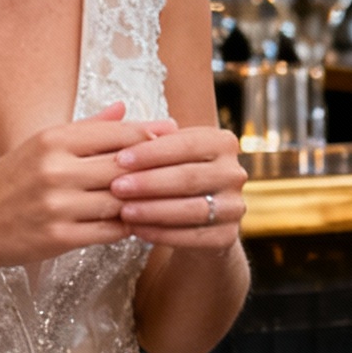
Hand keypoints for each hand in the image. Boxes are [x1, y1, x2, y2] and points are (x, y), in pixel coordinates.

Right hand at [0, 102, 158, 270]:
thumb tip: (125, 108)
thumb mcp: (40, 145)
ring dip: (146, 200)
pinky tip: (140, 221)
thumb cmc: (9, 181)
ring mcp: (58, 206)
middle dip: (157, 168)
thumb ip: (87, 128)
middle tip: (181, 169)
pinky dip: (130, 226)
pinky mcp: (60, 238)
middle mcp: (56, 170)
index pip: (118, 133)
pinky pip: (111, 231)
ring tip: (166, 197)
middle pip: (127, 166)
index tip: (174, 137)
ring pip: (123, 199)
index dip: (151, 136)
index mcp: (53, 140)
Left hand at [110, 121, 246, 249]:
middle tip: (116, 187)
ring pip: (192, 209)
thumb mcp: (167, 153)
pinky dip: (163, 234)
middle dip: (149, 183)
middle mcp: (235, 172)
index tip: (119, 159)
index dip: (152, 152)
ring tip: (123, 211)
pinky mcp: (229, 236)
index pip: (187, 144)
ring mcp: (235, 206)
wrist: (197, 219)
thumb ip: (149, 138)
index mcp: (223, 143)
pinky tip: (138, 231)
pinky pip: (193, 236)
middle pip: (189, 177)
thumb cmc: (173, 175)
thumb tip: (123, 116)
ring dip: (154, 210)